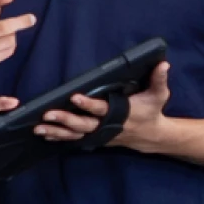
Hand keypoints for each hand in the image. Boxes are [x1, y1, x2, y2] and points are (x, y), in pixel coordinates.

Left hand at [33, 62, 173, 150]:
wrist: (150, 135)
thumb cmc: (152, 111)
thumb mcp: (159, 95)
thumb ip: (159, 79)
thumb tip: (164, 64)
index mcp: (119, 113)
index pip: (101, 109)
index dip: (88, 104)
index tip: (74, 97)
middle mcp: (106, 126)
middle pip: (82, 124)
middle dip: (64, 120)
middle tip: (48, 114)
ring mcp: (98, 134)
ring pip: (74, 135)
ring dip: (56, 131)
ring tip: (39, 128)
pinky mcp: (94, 139)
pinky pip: (74, 140)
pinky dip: (59, 138)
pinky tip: (45, 135)